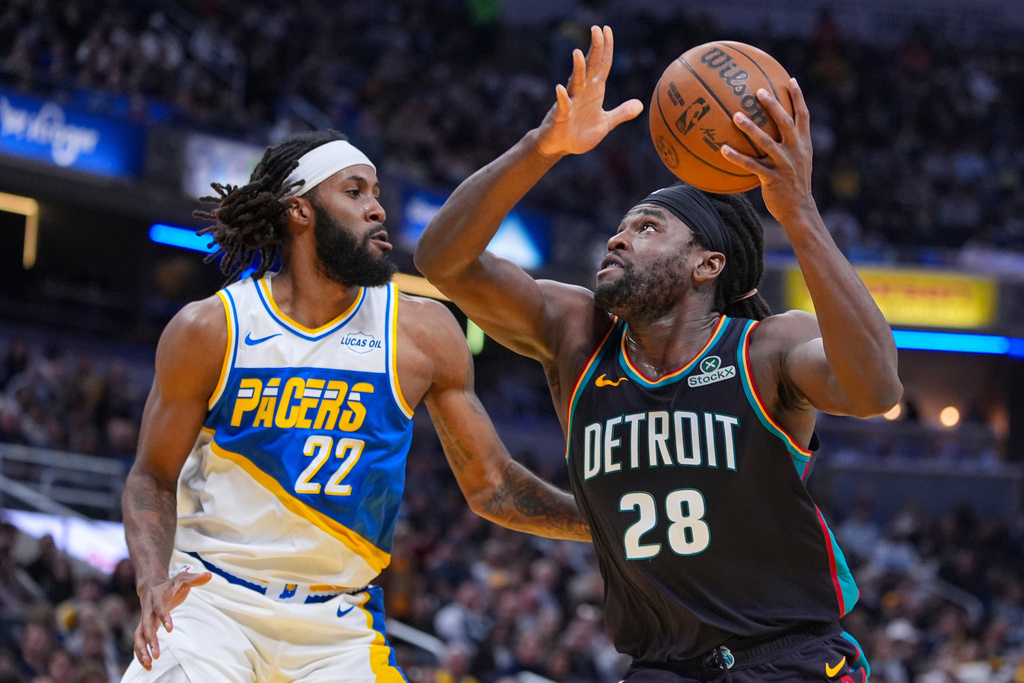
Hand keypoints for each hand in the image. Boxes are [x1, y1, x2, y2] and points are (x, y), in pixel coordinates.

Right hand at [133, 569, 211, 669]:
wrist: (152, 586)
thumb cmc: (171, 584)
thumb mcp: (183, 579)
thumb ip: (195, 579)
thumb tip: (209, 575)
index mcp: (157, 597)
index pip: (159, 608)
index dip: (164, 617)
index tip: (170, 629)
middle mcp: (148, 610)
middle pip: (145, 626)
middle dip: (150, 641)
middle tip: (157, 655)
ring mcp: (144, 620)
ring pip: (138, 636)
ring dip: (142, 650)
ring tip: (149, 664)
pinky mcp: (143, 628)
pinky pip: (139, 642)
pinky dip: (140, 653)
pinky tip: (147, 666)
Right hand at [535, 25, 642, 157]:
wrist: (560, 146)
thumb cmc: (580, 133)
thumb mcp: (606, 123)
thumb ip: (621, 113)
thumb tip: (640, 105)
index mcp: (595, 91)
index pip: (602, 65)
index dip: (606, 48)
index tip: (607, 30)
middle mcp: (582, 91)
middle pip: (590, 66)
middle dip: (594, 48)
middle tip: (596, 29)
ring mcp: (571, 102)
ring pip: (575, 81)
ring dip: (577, 68)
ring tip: (579, 53)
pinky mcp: (561, 116)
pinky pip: (562, 105)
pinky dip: (562, 97)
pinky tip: (561, 88)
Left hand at [719, 78, 816, 227]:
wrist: (800, 210)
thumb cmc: (794, 185)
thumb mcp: (799, 162)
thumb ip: (790, 146)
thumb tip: (772, 132)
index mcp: (803, 145)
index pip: (803, 116)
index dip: (798, 98)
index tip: (790, 80)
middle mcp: (796, 151)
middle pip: (785, 122)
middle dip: (773, 105)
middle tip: (758, 91)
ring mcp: (784, 164)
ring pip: (766, 142)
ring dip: (750, 128)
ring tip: (735, 115)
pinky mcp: (772, 178)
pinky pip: (751, 165)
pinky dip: (736, 157)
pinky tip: (722, 149)